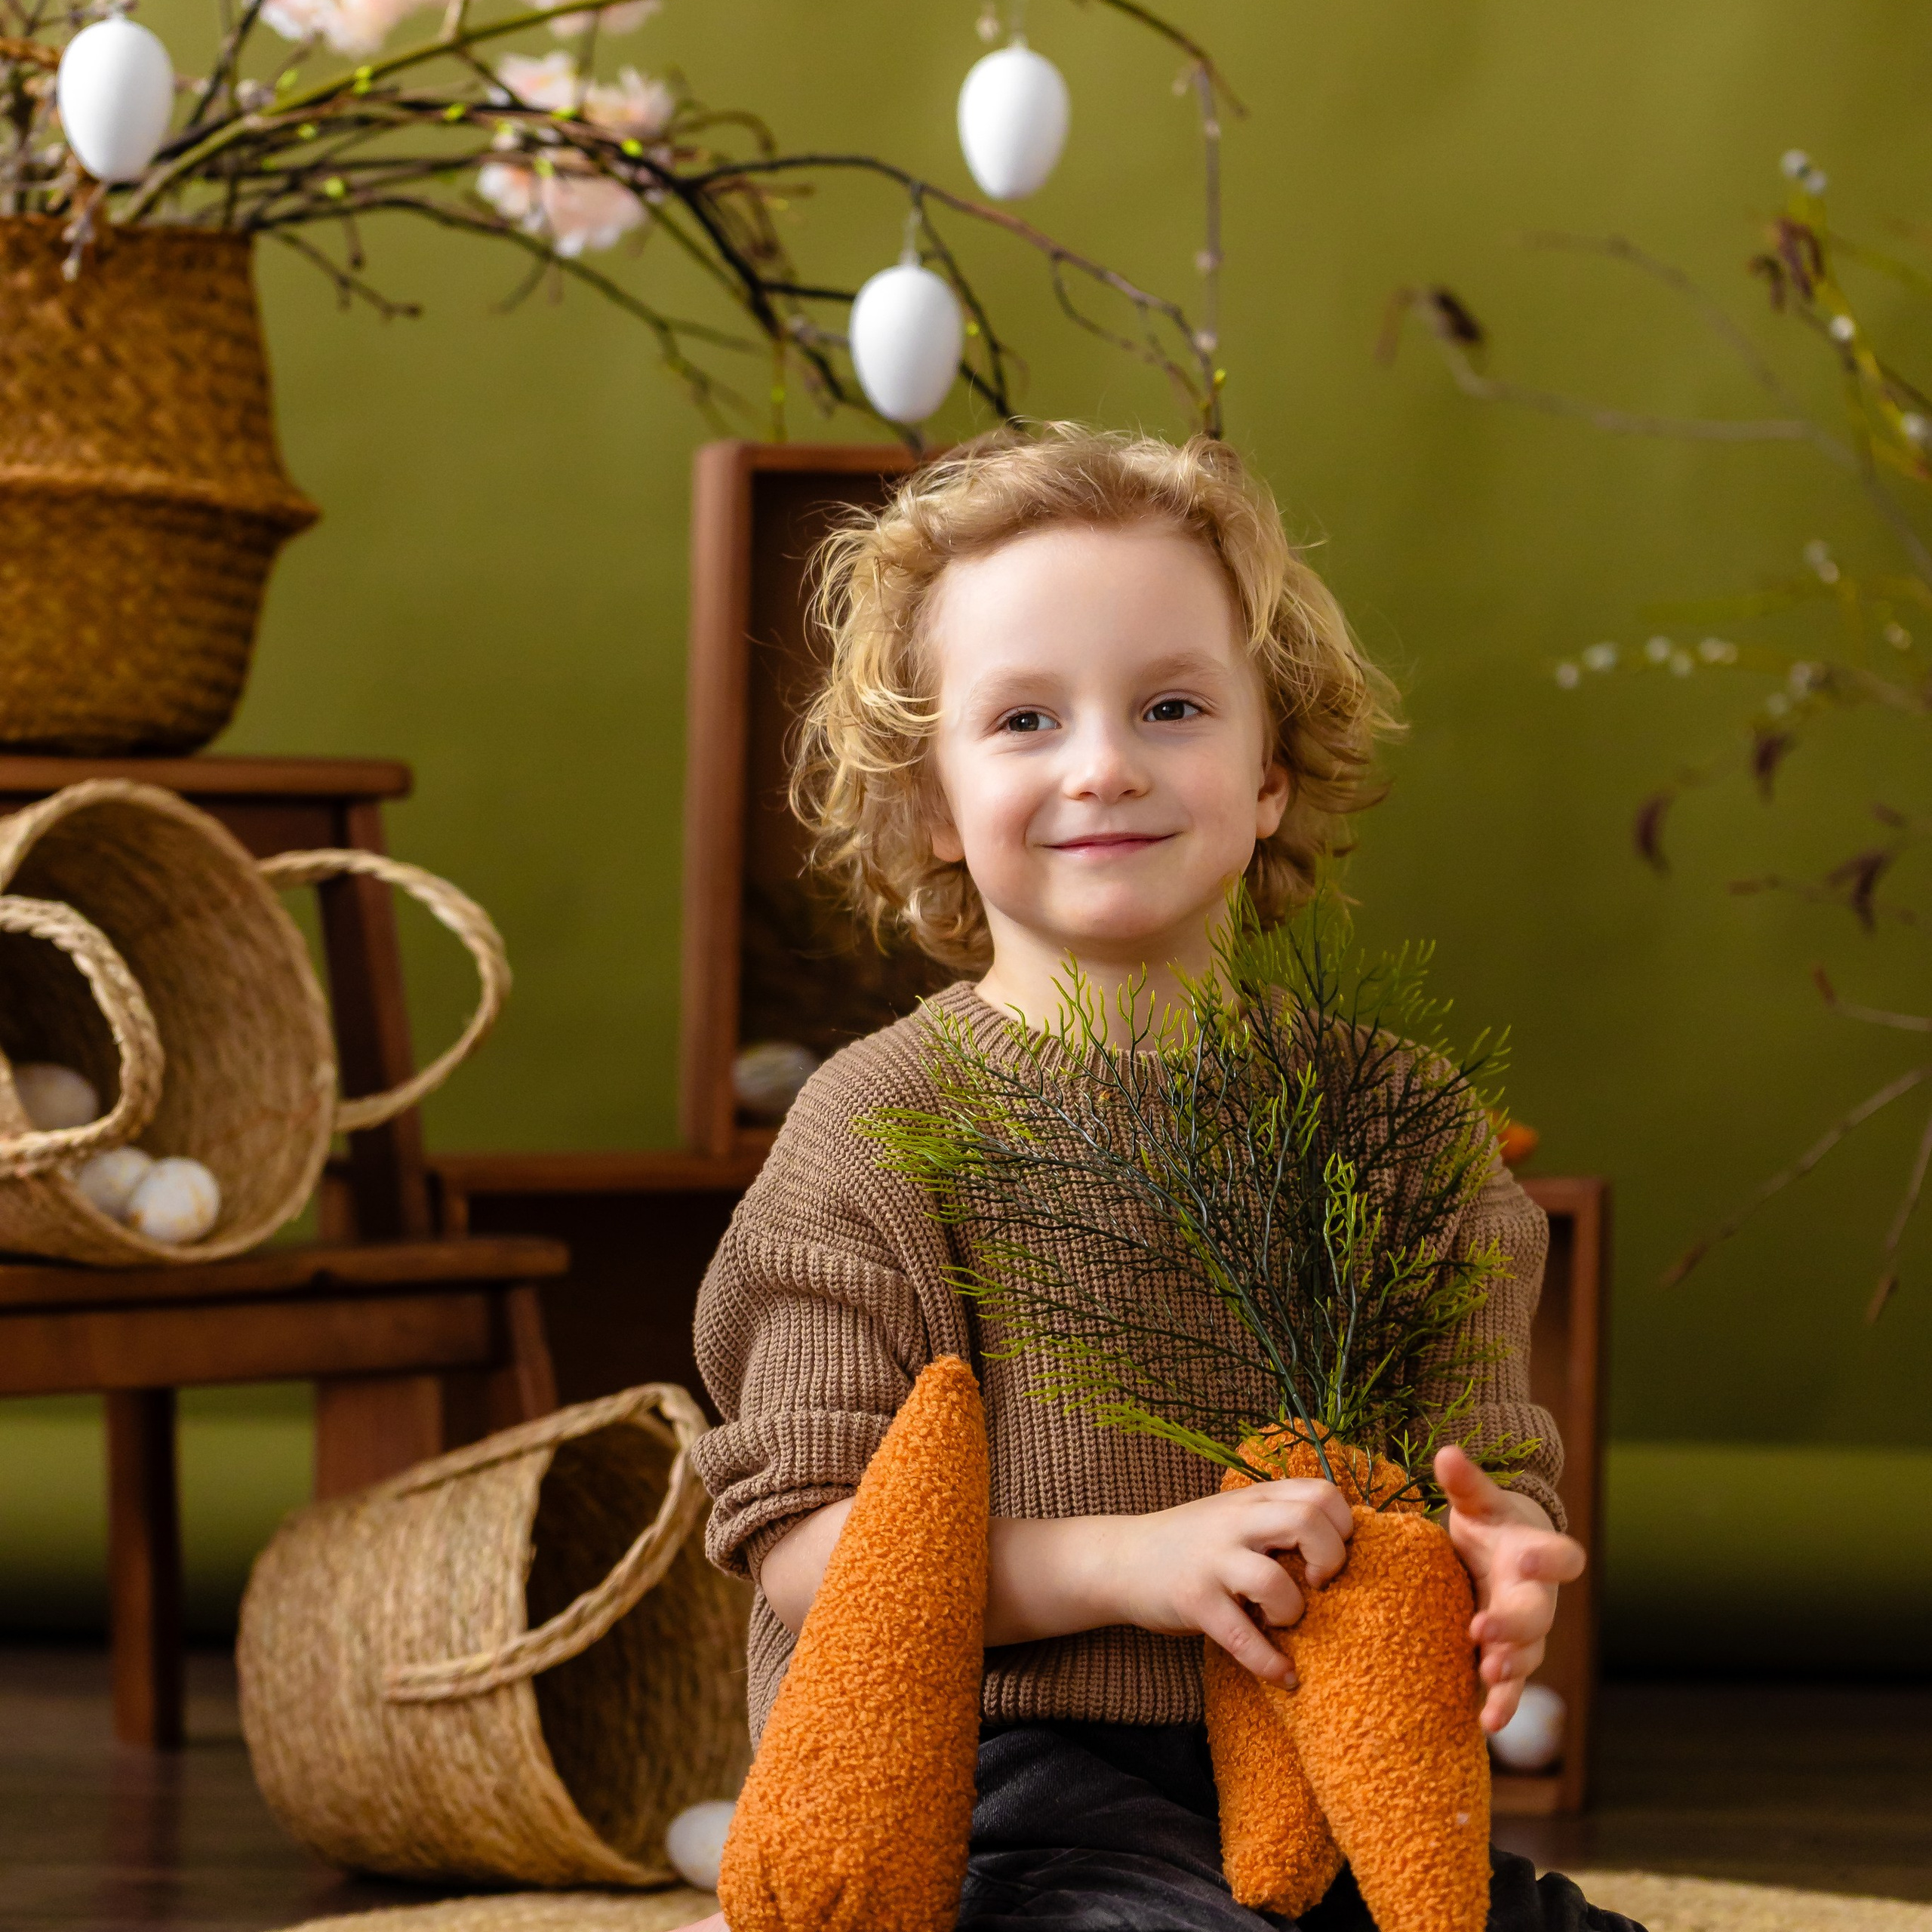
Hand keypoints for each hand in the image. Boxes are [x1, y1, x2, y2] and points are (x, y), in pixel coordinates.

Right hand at [1107, 1479, 1355, 1686]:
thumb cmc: (1194, 1543)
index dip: (1342, 1526)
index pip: (1321, 1493)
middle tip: (1319, 1584)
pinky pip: (1241, 1637)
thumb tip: (1345, 1546)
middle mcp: (1236, 1521)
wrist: (1122, 1559)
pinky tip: (1284, 1675)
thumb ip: (1279, 1519)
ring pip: (1274, 1581)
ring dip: (1293, 1612)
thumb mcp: (1236, 1516)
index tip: (1332, 1555)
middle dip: (1332, 1559)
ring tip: (1285, 1622)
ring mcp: (1213, 1559)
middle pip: (1308, 1521)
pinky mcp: (1194, 1600)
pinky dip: (1270, 1663)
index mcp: (1254, 1499)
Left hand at [1434, 1444, 1585, 1732]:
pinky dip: (1502, 1704)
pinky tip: (1488, 1724)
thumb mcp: (1480, 1503)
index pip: (1562, 1556)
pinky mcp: (1508, 1657)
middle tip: (1483, 1632)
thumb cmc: (1491, 1525)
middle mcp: (1538, 1597)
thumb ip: (1466, 1483)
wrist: (1504, 1556)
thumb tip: (1445, 1452)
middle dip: (1514, 1625)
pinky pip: (1509, 1685)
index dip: (1552, 1560)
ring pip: (1527, 1656)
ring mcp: (1526, 1633)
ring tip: (1488, 1675)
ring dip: (1509, 1668)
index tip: (1530, 1559)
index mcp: (1537, 1553)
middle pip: (1537, 1615)